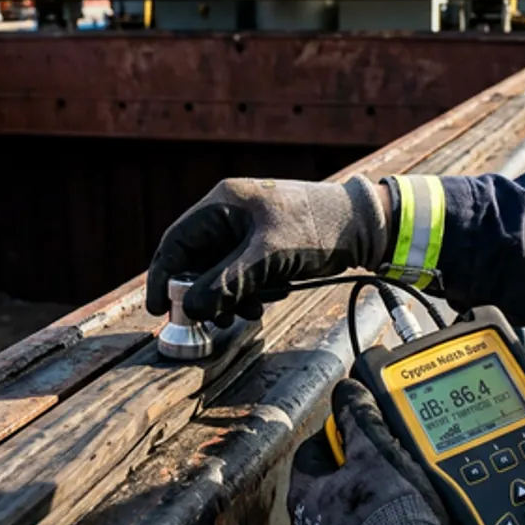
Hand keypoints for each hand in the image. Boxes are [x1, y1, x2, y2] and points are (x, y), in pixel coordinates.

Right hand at [146, 176, 389, 325]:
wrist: (364, 225)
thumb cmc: (317, 228)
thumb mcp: (268, 256)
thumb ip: (227, 282)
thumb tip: (191, 307)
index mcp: (222, 204)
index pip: (174, 244)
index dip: (163, 278)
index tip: (160, 311)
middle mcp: (229, 215)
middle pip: (197, 263)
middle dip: (207, 295)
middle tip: (218, 320)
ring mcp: (246, 231)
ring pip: (220, 274)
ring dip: (232, 297)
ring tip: (255, 308)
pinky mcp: (264, 246)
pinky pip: (243, 275)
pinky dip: (251, 291)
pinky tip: (272, 295)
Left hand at [287, 379, 474, 524]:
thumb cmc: (389, 521)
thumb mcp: (377, 452)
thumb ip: (359, 417)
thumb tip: (348, 391)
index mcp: (304, 497)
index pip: (312, 451)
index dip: (339, 436)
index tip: (361, 431)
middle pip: (329, 488)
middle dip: (357, 474)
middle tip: (388, 465)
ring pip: (345, 522)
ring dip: (368, 509)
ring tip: (402, 500)